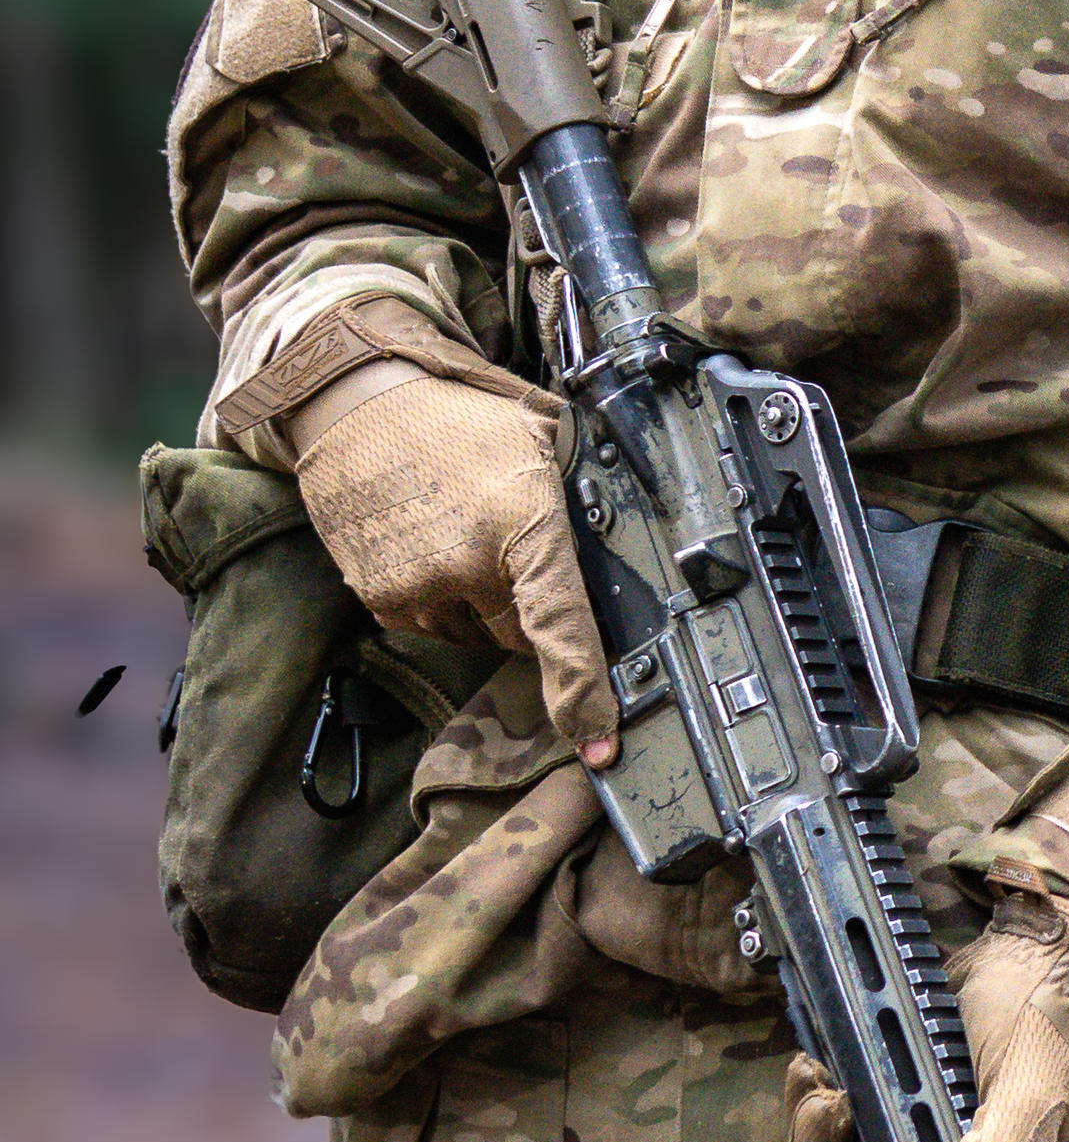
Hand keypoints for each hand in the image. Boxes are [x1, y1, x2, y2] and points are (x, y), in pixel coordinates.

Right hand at [286, 352, 615, 757]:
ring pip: (474, 633)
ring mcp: (418, 587)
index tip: (598, 739)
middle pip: (521, 635)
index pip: (560, 624)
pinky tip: (432, 547)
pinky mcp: (380, 598)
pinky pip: (431, 624)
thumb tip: (641, 526)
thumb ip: (583, 487)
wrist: (355, 402)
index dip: (582, 689)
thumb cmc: (457, 416)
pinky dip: (440, 599)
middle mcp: (467, 564)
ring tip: (463, 533)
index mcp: (521, 523)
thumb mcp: (540, 433)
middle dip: (529, 611)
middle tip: (514, 553)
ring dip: (481, 603)